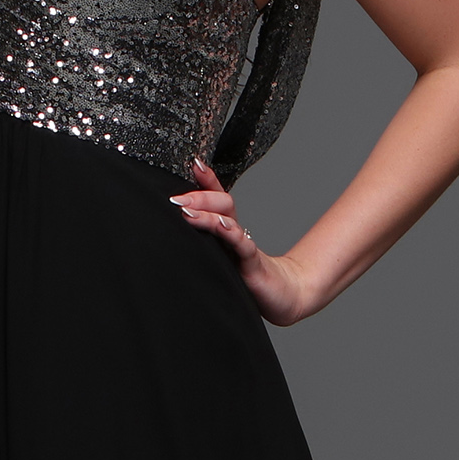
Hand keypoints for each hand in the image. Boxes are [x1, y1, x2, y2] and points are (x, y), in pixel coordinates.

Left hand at [171, 163, 321, 325]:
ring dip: (206, 212)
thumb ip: (201, 245)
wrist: (283, 297)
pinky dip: (231, 234)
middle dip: (199, 196)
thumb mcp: (219, 259)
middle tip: (175, 199)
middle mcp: (236, 233)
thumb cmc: (247, 278)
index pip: (217, 197)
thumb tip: (176, 230)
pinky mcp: (253, 264)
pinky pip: (242, 245)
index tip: (194, 163)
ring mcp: (244, 247)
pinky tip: (222, 225)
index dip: (207, 179)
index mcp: (227, 230)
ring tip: (186, 209)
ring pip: (227, 220)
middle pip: (222, 203)